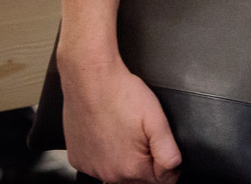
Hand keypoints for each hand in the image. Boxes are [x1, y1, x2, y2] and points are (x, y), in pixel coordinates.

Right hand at [61, 53, 181, 183]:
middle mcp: (109, 174)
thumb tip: (174, 170)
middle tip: (141, 134)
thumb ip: (169, 151)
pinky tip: (107, 135)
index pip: (159, 181)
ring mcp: (91, 168)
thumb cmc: (121, 93)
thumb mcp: (157, 119)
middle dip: (145, 163)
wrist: (90, 78)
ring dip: (123, 160)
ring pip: (116, 173)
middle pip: (137, 180)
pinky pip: (96, 165)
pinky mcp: (77, 159)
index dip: (167, 166)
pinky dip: (103, 155)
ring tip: (124, 131)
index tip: (162, 146)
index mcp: (132, 169)